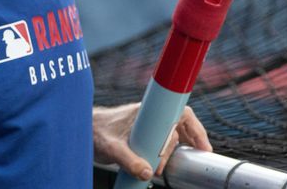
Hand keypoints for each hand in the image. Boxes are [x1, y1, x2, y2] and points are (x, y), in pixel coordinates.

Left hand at [93, 103, 211, 180]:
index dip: (195, 129)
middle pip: (179, 128)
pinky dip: (167, 153)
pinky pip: (163, 142)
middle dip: (180, 148)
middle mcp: (151, 117)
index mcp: (148, 112)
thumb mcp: (112, 148)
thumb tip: (146, 173)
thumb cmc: (96, 132)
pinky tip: (163, 166)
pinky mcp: (144, 136)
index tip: (202, 147)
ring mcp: (149, 126)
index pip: (180, 114)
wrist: (84, 129)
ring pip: (173, 135)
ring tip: (168, 168)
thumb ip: (129, 160)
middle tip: (167, 166)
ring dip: (175, 151)